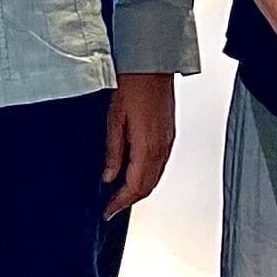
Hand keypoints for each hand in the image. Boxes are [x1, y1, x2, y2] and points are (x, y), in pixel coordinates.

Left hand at [101, 70, 178, 218]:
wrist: (152, 64)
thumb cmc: (133, 84)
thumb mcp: (114, 120)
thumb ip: (113, 152)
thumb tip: (109, 176)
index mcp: (148, 147)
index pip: (135, 186)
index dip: (120, 202)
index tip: (108, 211)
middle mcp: (162, 147)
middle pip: (148, 186)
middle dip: (129, 201)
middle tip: (112, 208)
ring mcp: (168, 141)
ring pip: (155, 177)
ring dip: (139, 190)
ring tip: (121, 196)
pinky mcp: (169, 134)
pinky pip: (160, 164)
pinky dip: (147, 176)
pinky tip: (135, 174)